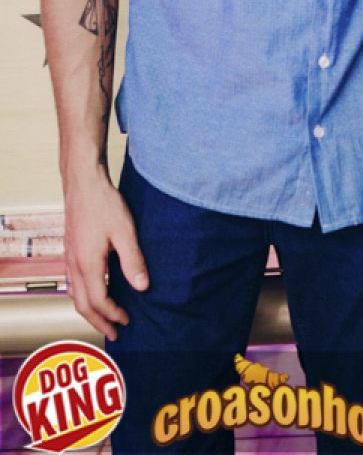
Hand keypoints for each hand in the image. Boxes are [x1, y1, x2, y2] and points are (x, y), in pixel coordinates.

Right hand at [64, 165, 148, 339]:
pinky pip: (73, 282)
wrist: (83, 182)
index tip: (127, 321)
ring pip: (75, 294)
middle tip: (114, 333)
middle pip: (82, 305)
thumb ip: (133, 261)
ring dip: (89, 310)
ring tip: (104, 317)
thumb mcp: (124, 231)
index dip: (113, 315)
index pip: (98, 301)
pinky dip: (83, 295)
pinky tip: (93, 291)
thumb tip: (142, 287)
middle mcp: (74, 265)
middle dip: (99, 321)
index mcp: (88, 264)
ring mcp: (69, 257)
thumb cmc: (104, 203)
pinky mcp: (70, 249)